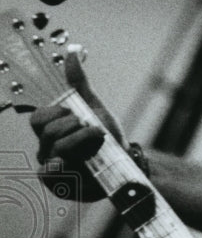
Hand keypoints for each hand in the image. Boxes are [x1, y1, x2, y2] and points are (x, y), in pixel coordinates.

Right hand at [29, 49, 124, 200]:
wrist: (127, 164)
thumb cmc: (109, 139)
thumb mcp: (95, 108)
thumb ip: (80, 83)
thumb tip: (71, 52)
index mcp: (51, 131)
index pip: (38, 118)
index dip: (59, 113)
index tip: (80, 116)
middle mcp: (46, 150)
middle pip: (47, 132)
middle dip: (76, 128)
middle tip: (96, 132)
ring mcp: (52, 169)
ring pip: (55, 149)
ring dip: (81, 142)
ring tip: (99, 144)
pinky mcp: (60, 186)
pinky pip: (51, 173)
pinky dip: (65, 165)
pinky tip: (78, 162)